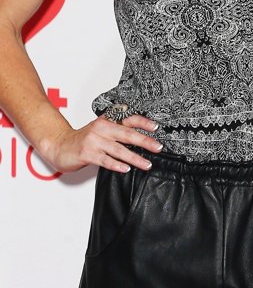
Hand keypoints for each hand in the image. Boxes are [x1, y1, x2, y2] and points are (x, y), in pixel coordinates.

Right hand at [41, 114, 161, 172]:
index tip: (156, 127)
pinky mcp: (87, 153)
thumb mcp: (101, 129)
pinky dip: (116, 164)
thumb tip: (141, 135)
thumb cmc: (83, 139)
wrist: (60, 145)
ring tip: (146, 164)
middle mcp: (101, 128)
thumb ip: (118, 129)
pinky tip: (126, 169)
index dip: (143, 122)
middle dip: (145, 141)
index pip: (128, 119)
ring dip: (134, 157)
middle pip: (127, 134)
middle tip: (158, 147)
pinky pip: (105, 160)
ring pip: (118, 149)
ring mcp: (93, 141)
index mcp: (107, 121)